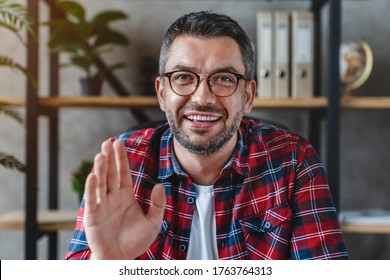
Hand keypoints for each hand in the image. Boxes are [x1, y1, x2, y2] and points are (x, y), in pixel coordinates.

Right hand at [84, 139, 165, 259]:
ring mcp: (102, 205)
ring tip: (102, 154)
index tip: (119, 143)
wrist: (122, 258)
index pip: (123, 173)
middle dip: (109, 157)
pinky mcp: (93, 216)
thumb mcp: (153, 222)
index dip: (121, 158)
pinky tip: (93, 175)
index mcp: (126, 196)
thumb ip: (158, 204)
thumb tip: (159, 185)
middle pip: (110, 173)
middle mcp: (113, 197)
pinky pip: (92, 199)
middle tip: (108, 141)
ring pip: (101, 182)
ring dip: (100, 169)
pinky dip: (92, 187)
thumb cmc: (136, 241)